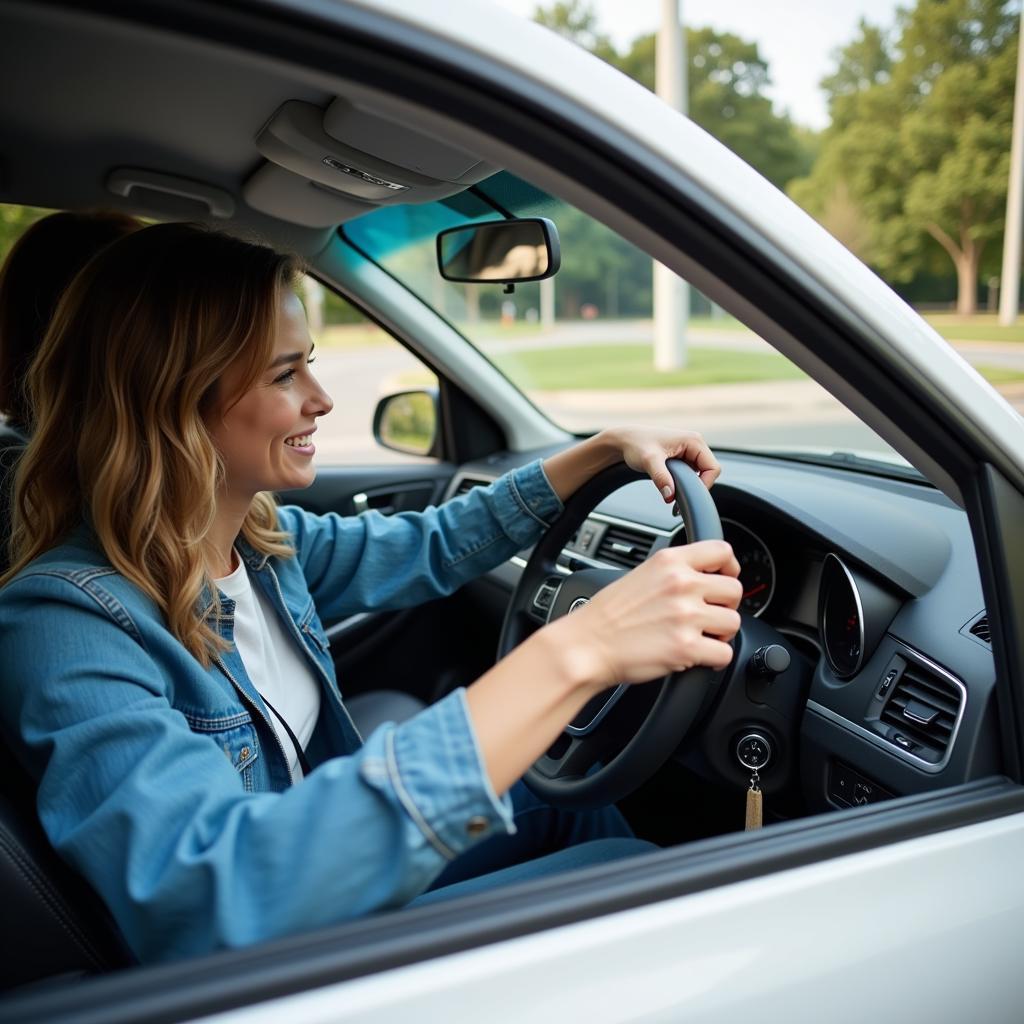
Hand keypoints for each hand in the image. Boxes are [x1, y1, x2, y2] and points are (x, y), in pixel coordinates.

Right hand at [552, 540, 742, 691]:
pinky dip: (715, 659)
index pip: (722, 551)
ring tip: (700, 637)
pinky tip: (698, 656)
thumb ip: (674, 572)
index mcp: (670, 562)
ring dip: (721, 633)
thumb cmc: (607, 616)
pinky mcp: (686, 648)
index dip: (730, 567)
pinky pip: (725, 653)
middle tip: (708, 616)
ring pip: (734, 622)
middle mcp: (681, 584)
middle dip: (725, 606)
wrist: (586, 645)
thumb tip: (704, 578)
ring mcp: (685, 616)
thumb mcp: (641, 574)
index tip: (725, 578)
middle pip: (734, 590)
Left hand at [608, 426, 719, 502]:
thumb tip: (670, 496)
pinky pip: (691, 475)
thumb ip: (661, 478)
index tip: (688, 495)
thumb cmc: (636, 444)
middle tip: (679, 500)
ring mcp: (689, 451)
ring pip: (700, 475)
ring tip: (674, 496)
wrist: (625, 440)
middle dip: (696, 487)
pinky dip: (684, 485)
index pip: (713, 468)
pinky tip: (672, 490)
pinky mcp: (683, 458)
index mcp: (694, 441)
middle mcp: (695, 444)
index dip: (705, 485)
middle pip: (709, 473)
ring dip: (690, 487)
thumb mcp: (649, 461)